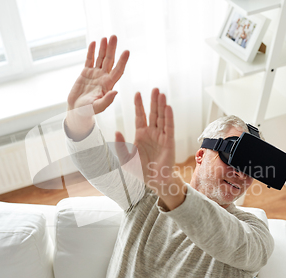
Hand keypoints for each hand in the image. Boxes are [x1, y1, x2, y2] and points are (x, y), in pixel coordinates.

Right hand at [67, 35, 128, 112]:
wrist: (77, 111)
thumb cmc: (88, 111)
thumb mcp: (98, 107)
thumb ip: (107, 100)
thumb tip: (116, 92)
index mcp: (108, 85)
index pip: (117, 71)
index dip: (122, 61)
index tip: (127, 51)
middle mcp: (103, 77)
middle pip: (109, 61)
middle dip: (112, 49)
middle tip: (114, 37)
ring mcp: (95, 74)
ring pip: (100, 58)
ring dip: (103, 48)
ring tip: (106, 38)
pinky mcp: (85, 73)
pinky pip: (89, 60)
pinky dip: (91, 52)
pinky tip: (94, 43)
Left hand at [115, 89, 186, 209]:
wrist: (153, 181)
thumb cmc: (140, 170)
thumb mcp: (125, 159)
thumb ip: (121, 146)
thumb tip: (116, 131)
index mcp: (141, 134)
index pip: (140, 116)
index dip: (139, 105)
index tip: (137, 93)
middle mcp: (152, 133)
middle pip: (153, 113)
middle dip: (153, 101)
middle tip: (155, 88)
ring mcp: (161, 137)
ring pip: (162, 118)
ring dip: (162, 106)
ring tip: (162, 94)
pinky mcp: (169, 142)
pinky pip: (169, 128)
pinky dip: (169, 118)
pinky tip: (168, 108)